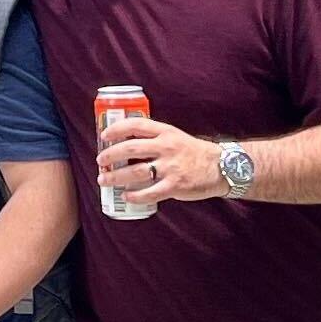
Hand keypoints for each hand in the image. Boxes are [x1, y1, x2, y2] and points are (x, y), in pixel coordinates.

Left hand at [94, 114, 209, 209]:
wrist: (221, 166)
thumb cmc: (193, 152)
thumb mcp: (175, 136)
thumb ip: (154, 138)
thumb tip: (125, 143)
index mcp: (165, 132)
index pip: (136, 125)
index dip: (117, 129)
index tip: (104, 136)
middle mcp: (166, 147)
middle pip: (131, 148)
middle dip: (110, 155)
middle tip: (100, 161)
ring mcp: (170, 167)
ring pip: (136, 171)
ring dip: (116, 177)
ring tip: (103, 180)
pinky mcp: (175, 186)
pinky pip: (150, 193)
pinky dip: (135, 196)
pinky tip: (126, 196)